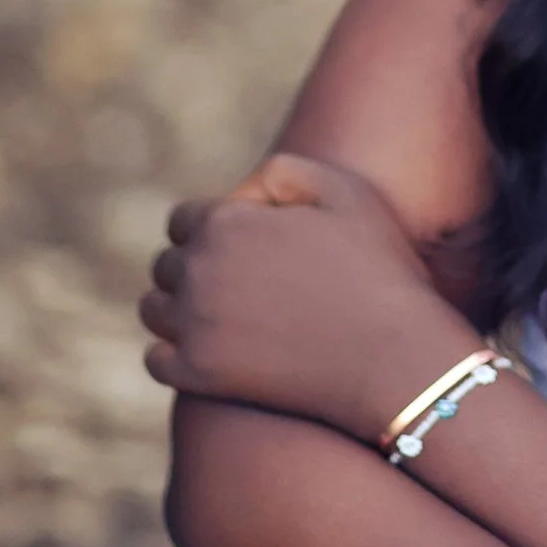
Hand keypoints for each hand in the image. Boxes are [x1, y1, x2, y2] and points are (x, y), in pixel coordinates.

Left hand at [142, 153, 482, 442]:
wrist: (391, 355)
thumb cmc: (376, 268)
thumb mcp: (343, 190)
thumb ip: (281, 172)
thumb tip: (237, 194)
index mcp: (226, 222)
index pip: (184, 219)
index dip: (216, 228)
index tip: (250, 247)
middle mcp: (199, 270)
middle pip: (167, 264)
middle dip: (197, 267)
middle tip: (246, 285)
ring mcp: (194, 325)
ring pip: (154, 309)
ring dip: (179, 308)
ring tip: (226, 315)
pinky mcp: (196, 374)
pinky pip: (155, 359)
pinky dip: (175, 354)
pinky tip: (213, 349)